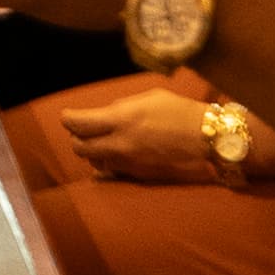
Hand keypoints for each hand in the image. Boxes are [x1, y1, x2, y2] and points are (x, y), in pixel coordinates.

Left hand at [37, 80, 224, 184]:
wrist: (207, 140)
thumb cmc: (180, 112)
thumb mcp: (148, 99)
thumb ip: (121, 108)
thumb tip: (104, 115)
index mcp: (121, 119)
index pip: (78, 124)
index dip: (68, 119)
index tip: (68, 116)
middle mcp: (120, 144)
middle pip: (79, 147)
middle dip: (77, 137)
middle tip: (84, 129)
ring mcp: (128, 163)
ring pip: (93, 161)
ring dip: (92, 151)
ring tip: (103, 140)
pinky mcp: (138, 176)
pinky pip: (111, 171)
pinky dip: (108, 162)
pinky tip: (117, 153)